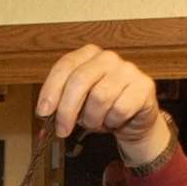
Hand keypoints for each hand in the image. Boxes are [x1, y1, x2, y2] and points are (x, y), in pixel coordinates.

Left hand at [35, 44, 165, 163]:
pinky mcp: (144, 86)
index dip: (51, 90)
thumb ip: (59, 106)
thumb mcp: (77, 105)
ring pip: (100, 97)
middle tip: (62, 130)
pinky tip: (114, 121)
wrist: (134, 120)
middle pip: (80, 81)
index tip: (43, 112)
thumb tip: (42, 121)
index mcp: (88, 55)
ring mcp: (128, 70)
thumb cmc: (102, 109)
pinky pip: (120, 109)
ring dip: (92, 119)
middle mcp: (108, 58)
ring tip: (96, 122)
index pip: (65, 66)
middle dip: (67, 110)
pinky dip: (112, 122)